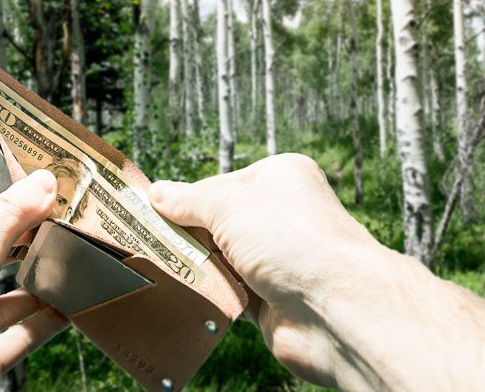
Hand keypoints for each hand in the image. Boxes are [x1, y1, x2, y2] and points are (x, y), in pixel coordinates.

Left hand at [0, 170, 69, 390]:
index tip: (39, 205)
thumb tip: (41, 181)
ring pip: (3, 303)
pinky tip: (71, 307)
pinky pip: (16, 337)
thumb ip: (7, 221)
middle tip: (60, 231)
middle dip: (23, 252)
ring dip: (37, 288)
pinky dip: (44, 322)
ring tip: (71, 266)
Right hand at [149, 153, 382, 386]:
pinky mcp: (273, 298)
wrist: (334, 307)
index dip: (185, 201)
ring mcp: (278, 259)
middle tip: (150, 244)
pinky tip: (192, 296)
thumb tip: (157, 193)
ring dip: (200, 268)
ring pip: (222, 261)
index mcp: (280, 178)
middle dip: (189, 237)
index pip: (219, 185)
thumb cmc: (293, 239)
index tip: (150, 213)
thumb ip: (189, 201)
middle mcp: (283, 215)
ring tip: (166, 270)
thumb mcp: (229, 205)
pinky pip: (230, 293)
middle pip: (218, 224)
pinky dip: (214, 295)